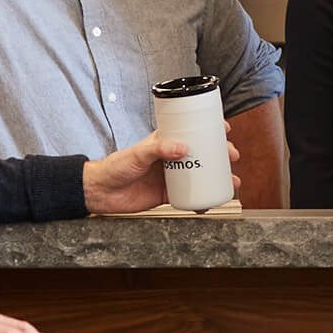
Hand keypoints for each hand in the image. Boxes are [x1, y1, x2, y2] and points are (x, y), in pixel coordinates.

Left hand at [82, 127, 241, 213]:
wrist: (101, 192)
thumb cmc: (114, 167)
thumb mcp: (138, 153)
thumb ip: (159, 149)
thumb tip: (182, 147)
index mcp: (165, 142)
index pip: (191, 131)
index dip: (209, 129)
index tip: (224, 129)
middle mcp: (171, 158)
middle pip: (202, 153)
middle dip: (220, 155)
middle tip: (231, 157)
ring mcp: (171, 176)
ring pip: (200, 175)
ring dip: (217, 179)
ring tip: (231, 183)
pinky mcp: (168, 194)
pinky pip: (190, 197)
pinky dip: (202, 201)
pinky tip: (209, 203)